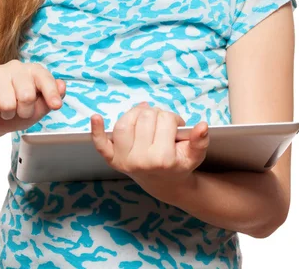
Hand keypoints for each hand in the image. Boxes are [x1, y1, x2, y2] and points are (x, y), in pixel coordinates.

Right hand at [0, 60, 65, 138]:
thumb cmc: (17, 111)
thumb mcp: (38, 109)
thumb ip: (50, 99)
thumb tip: (62, 86)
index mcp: (32, 70)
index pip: (44, 78)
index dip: (51, 93)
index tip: (56, 106)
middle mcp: (15, 66)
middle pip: (26, 95)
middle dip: (24, 112)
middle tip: (19, 112)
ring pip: (8, 103)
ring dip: (8, 114)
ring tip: (4, 110)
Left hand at [90, 101, 208, 192]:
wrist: (166, 184)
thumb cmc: (179, 164)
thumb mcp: (195, 155)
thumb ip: (200, 141)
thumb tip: (202, 126)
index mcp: (162, 159)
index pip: (165, 120)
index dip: (173, 118)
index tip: (177, 127)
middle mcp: (141, 160)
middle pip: (145, 117)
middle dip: (157, 114)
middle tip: (163, 124)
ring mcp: (125, 160)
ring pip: (125, 123)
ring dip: (136, 114)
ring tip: (146, 118)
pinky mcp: (113, 160)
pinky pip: (102, 145)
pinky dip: (97, 131)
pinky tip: (96, 118)